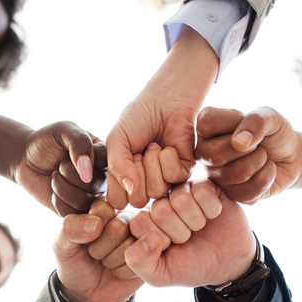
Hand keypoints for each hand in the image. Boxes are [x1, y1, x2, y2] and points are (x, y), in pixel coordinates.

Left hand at [15, 121, 106, 215]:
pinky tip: (53, 191)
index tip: (69, 153)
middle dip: (69, 173)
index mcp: (105, 156)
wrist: (26, 160)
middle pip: (96, 185)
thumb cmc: (47, 142)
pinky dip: (57, 201)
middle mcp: (103, 178)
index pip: (110, 163)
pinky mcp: (77, 211)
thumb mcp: (63, 130)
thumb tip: (87, 172)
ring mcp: (91, 196)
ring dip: (61, 187)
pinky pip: (73, 214)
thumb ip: (79, 142)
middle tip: (60, 165)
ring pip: (85, 201)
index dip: (87, 161)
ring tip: (55, 176)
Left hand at [55, 200, 141, 301]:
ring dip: (112, 261)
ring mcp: (142, 238)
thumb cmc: (74, 263)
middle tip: (95, 255)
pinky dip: (123, 273)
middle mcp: (126, 218)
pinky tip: (118, 271)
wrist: (86, 294)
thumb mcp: (61, 245)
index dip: (89, 232)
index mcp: (105, 208)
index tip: (84, 240)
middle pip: (118, 228)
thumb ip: (69, 228)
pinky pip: (141, 263)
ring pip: (131, 246)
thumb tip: (96, 225)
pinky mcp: (152, 257)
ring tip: (106, 262)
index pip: (102, 210)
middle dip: (100, 249)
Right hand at [106, 27, 218, 209]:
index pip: (118, 200)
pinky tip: (169, 147)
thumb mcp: (117, 139)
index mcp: (125, 181)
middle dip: (137, 170)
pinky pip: (174, 178)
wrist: (164, 101)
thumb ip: (117, 165)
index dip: (118, 180)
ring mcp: (165, 182)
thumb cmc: (137, 119)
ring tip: (155, 146)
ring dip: (153, 163)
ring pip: (157, 191)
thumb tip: (131, 190)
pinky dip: (169, 159)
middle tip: (141, 150)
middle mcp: (145, 186)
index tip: (123, 157)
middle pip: (138, 200)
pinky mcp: (185, 173)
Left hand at [125, 189, 255, 288]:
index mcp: (143, 220)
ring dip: (196, 222)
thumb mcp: (160, 275)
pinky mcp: (204, 183)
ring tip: (199, 227)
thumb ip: (139, 263)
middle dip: (179, 233)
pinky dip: (211, 210)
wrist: (227, 263)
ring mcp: (181, 190)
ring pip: (181, 199)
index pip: (139, 222)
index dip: (159, 241)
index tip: (169, 248)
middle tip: (187, 238)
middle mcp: (158, 201)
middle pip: (160, 210)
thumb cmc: (190, 267)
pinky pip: (202, 190)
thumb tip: (148, 237)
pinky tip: (212, 215)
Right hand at [195, 106, 301, 203]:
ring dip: (261, 160)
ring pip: (238, 172)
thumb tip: (238, 143)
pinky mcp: (232, 195)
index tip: (245, 121)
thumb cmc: (274, 133)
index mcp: (207, 128)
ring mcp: (216, 177)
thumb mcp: (270, 116)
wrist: (291, 157)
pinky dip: (268, 176)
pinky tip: (266, 170)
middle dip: (249, 147)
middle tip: (257, 143)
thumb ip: (255, 121)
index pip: (206, 123)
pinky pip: (252, 189)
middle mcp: (204, 153)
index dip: (231, 123)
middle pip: (216, 154)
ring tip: (263, 156)